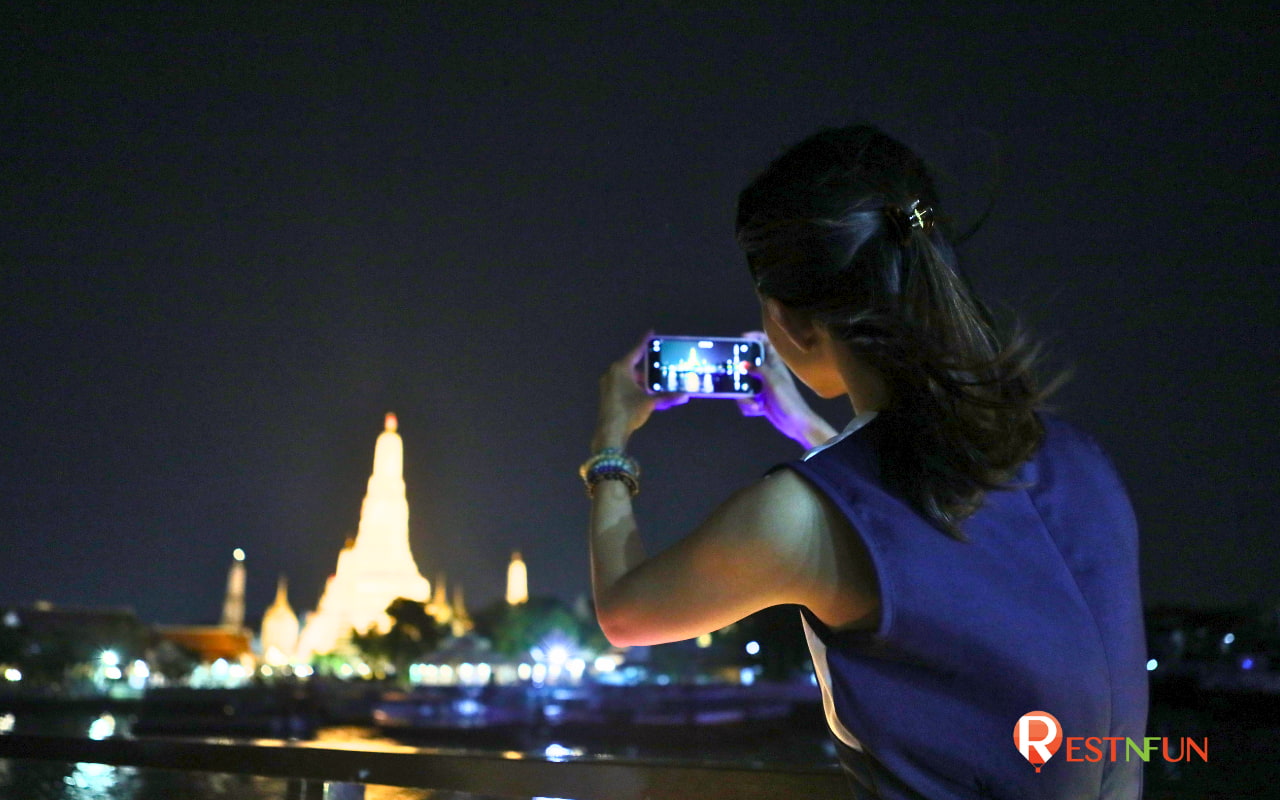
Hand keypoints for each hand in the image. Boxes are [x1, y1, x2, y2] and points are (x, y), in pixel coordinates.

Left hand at [593, 332, 688, 451]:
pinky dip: (634, 386)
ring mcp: (607, 384)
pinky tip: (644, 395)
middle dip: (647, 368)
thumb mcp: (650, 402)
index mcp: (621, 368)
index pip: (637, 350)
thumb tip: (686, 395)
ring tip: (655, 385)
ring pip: (627, 377)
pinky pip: (623, 385)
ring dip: (640, 380)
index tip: (651, 332)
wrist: (610, 432)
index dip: (645, 341)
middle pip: (632, 365)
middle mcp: (612, 373)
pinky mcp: (607, 394)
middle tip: (660, 367)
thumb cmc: (629, 411)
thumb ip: (668, 397)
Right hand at [736, 331, 836, 448]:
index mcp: (773, 364)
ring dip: (745, 397)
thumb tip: (743, 364)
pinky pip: (745, 399)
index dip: (754, 337)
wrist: (795, 423)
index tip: (741, 339)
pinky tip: (758, 410)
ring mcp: (761, 387)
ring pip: (742, 385)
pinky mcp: (758, 399)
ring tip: (755, 404)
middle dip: (740, 375)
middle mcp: (766, 373)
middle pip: (747, 365)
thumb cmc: (787, 399)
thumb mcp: (772, 381)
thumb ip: (758, 370)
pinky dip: (749, 406)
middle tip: (733, 377)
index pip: (765, 343)